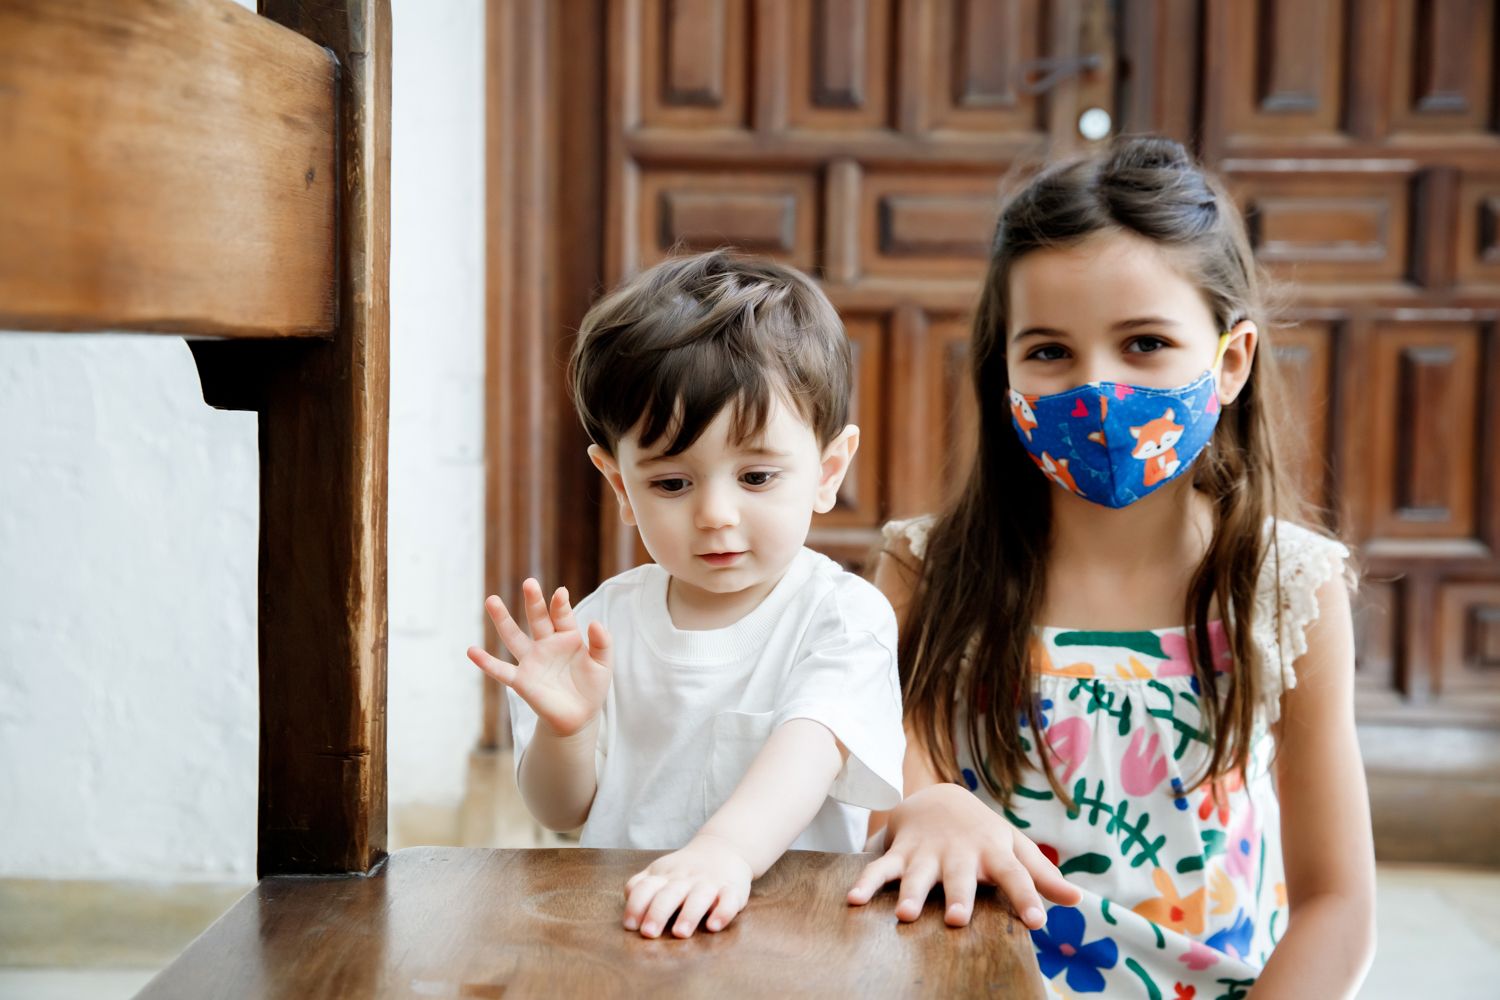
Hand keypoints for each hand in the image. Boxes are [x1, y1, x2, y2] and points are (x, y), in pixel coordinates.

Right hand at [466, 578, 611, 737]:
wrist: (579, 716)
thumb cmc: (592, 687)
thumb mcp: (603, 664)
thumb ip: (602, 643)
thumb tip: (595, 623)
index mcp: (567, 636)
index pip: (562, 615)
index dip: (561, 604)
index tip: (560, 593)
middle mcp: (546, 644)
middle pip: (538, 618)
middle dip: (533, 601)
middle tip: (529, 583)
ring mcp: (532, 661)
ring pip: (514, 637)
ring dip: (502, 619)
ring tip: (491, 600)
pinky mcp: (521, 680)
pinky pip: (501, 670)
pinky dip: (486, 662)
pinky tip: (472, 651)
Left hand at [622, 834, 753, 938]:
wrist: (724, 847)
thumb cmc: (684, 870)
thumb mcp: (659, 872)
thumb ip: (639, 886)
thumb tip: (627, 905)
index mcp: (664, 876)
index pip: (646, 887)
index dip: (636, 905)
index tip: (630, 925)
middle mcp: (685, 879)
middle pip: (669, 894)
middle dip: (658, 913)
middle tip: (649, 933)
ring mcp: (709, 883)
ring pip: (699, 897)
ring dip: (689, 914)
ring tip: (680, 933)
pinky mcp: (732, 890)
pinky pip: (729, 900)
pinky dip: (723, 912)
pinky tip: (714, 925)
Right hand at [846, 783, 1080, 928]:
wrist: (938, 796)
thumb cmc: (983, 832)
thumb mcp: (1012, 846)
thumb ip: (1040, 874)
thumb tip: (1077, 900)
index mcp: (993, 852)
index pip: (1015, 875)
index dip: (1027, 896)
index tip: (1037, 920)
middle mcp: (959, 853)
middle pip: (960, 877)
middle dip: (958, 895)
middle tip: (957, 918)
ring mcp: (926, 852)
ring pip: (917, 874)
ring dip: (911, 893)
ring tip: (906, 915)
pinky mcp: (899, 852)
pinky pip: (880, 868)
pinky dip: (866, 883)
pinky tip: (854, 900)